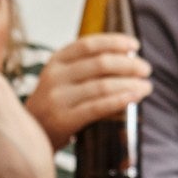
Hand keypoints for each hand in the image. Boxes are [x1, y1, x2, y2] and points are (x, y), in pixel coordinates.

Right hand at [25, 34, 152, 149]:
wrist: (30, 136)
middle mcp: (55, 76)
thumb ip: (84, 67)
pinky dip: (119, 101)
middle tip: (146, 69)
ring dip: (129, 84)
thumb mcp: (61, 79)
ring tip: (146, 87)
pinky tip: (133, 98)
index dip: (115, 42)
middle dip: (129, 65)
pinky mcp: (63, 120)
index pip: (89, 44)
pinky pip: (97, 107)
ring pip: (102, 85)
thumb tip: (128, 58)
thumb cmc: (55, 105)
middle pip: (100, 63)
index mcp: (56, 61)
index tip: (135, 45)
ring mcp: (58, 99)